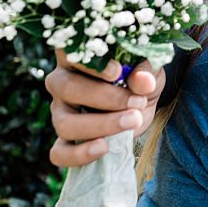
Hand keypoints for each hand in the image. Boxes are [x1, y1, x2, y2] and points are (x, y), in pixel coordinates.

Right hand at [45, 49, 164, 166]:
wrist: (141, 103)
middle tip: (137, 102)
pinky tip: (104, 147)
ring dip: (101, 125)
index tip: (117, 71)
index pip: (69, 52)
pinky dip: (79, 154)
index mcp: (78, 56)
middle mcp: (61, 81)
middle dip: (106, 98)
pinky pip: (59, 152)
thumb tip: (143, 80)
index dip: (90, 64)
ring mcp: (60, 112)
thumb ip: (145, 71)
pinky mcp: (65, 139)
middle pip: (68, 88)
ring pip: (64, 122)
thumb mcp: (148, 69)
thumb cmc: (139, 77)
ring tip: (132, 121)